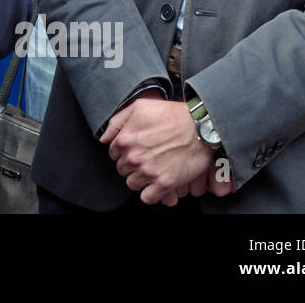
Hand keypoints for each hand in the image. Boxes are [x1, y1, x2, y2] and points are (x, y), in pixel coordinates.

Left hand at [100, 93, 214, 204]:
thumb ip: (117, 122)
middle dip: (132, 165)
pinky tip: (157, 184)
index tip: (136, 150)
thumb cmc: (171, 115)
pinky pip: (147, 198)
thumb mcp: (139, 107)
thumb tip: (104, 138)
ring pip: (133, 184)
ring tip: (153, 169)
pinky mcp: (164, 184)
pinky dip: (151, 193)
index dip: (124, 152)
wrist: (200, 127)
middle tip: (147, 158)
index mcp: (124, 140)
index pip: (113, 154)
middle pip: (122, 169)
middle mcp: (133, 157)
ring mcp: (148, 172)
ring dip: (141, 179)